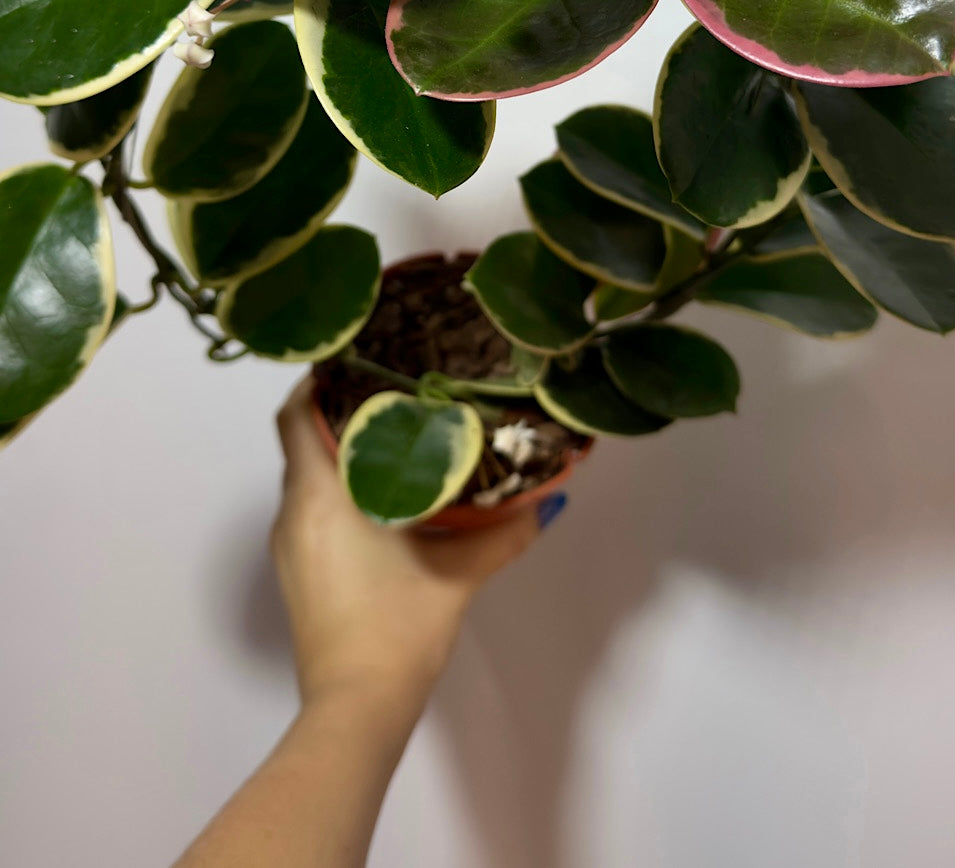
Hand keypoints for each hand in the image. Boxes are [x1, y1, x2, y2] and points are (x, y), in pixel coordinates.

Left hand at [271, 378, 557, 707]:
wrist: (355, 709)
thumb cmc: (396, 627)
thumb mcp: (458, 574)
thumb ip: (504, 532)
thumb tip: (549, 501)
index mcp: (319, 495)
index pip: (294, 416)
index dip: (315, 382)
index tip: (354, 361)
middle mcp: (293, 513)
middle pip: (301, 443)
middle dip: (337, 414)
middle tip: (391, 393)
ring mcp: (289, 548)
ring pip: (306, 480)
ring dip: (338, 456)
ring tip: (393, 441)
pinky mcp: (297, 576)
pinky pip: (309, 512)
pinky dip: (336, 493)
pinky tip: (382, 502)